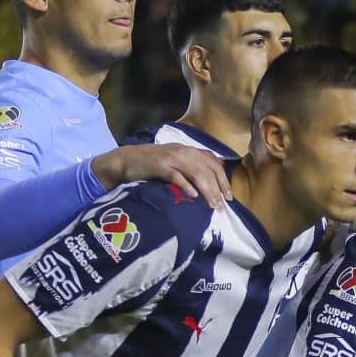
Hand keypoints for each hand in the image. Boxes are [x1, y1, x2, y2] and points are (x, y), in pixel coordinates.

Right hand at [92, 143, 230, 209]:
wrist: (126, 160)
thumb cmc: (152, 165)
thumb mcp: (175, 162)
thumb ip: (192, 167)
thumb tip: (212, 181)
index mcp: (189, 150)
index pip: (213, 163)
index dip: (224, 180)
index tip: (229, 197)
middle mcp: (182, 151)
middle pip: (207, 169)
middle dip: (217, 188)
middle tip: (221, 206)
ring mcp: (171, 157)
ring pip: (196, 172)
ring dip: (207, 190)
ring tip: (212, 205)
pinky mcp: (159, 165)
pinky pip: (176, 175)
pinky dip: (186, 186)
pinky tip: (193, 196)